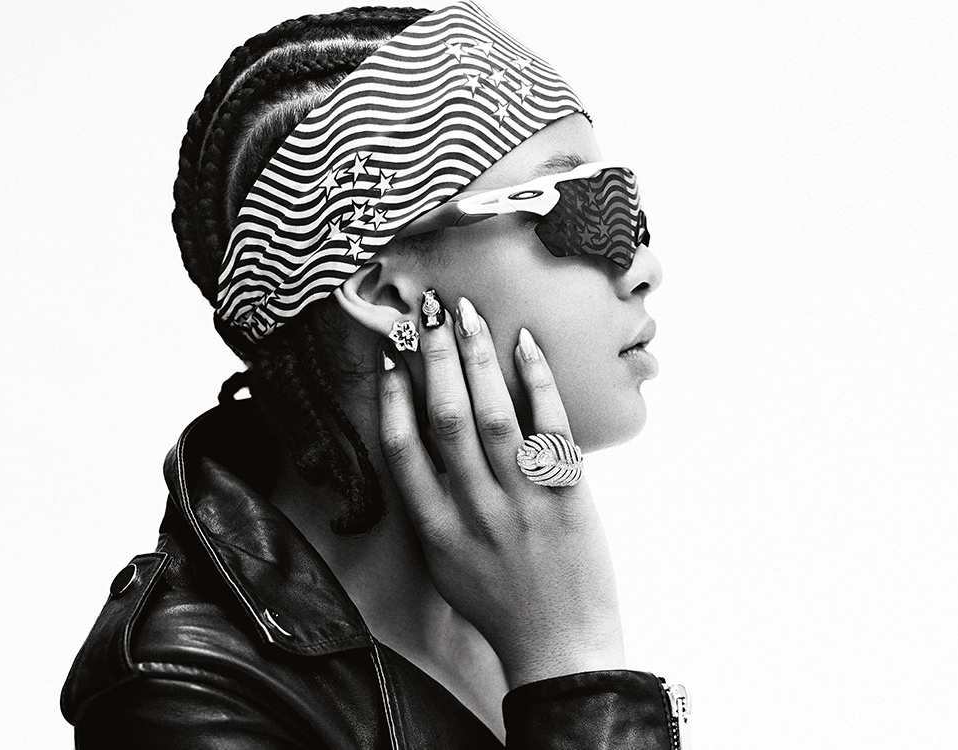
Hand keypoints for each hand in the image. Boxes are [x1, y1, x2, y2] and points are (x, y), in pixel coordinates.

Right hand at [376, 295, 625, 687]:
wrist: (559, 646)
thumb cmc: (499, 606)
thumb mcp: (444, 564)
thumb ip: (430, 510)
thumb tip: (416, 451)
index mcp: (436, 529)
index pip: (403, 450)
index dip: (393, 398)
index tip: (391, 356)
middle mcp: (474, 510)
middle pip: (447, 419)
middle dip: (435, 359)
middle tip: (429, 310)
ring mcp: (522, 501)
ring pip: (494, 414)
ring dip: (478, 358)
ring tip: (467, 312)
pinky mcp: (566, 495)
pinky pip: (549, 427)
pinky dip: (536, 381)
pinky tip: (524, 344)